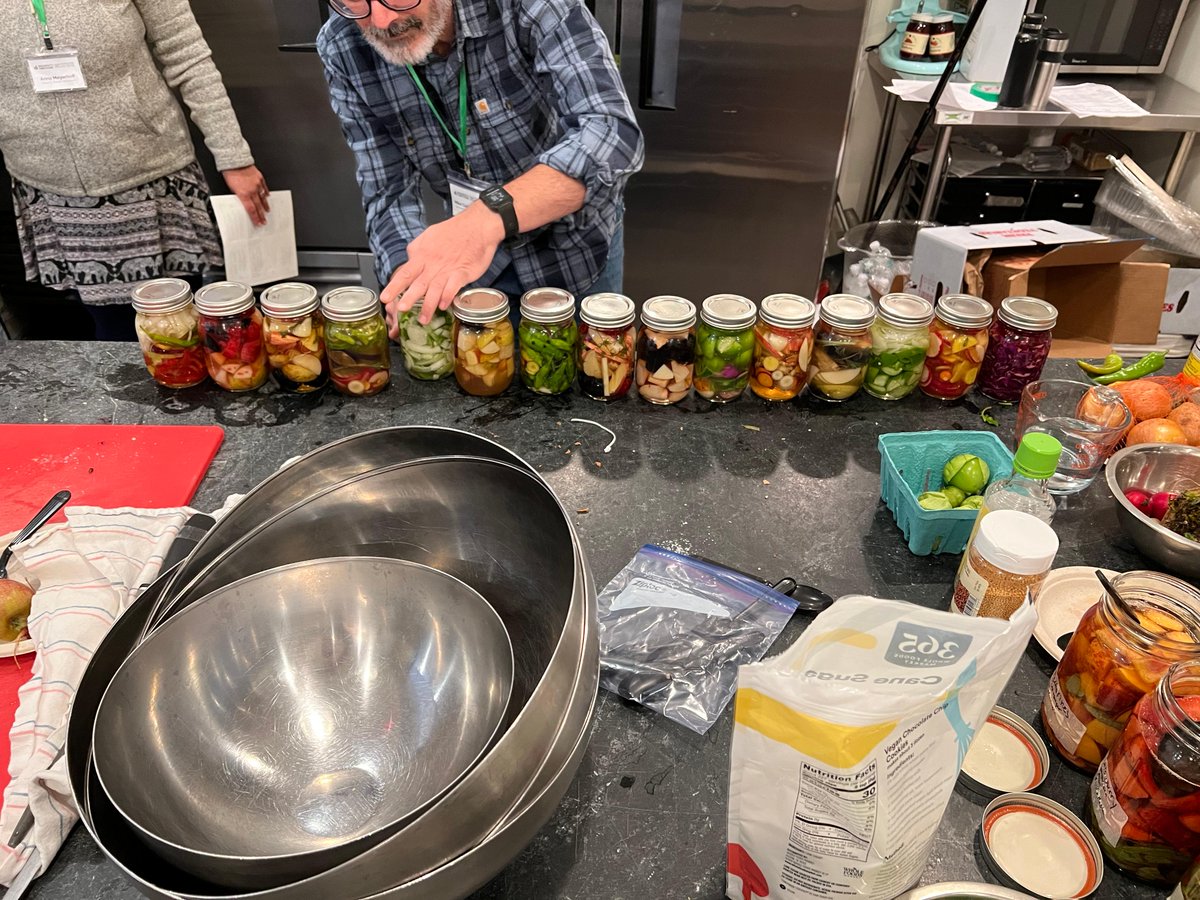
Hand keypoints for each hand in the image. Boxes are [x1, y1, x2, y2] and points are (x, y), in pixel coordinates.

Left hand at [222, 165, 269, 225]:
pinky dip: (266, 193)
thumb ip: (239, 195)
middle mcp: (252, 190)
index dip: (255, 218)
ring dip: (265, 205)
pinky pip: (265, 188)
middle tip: (264, 221)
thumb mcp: (231, 187)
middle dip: (261, 215)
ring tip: (267, 211)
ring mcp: (257, 184)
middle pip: (258, 206)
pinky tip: (267, 196)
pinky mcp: (260, 178)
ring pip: (263, 198)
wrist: (235, 160)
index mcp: (244, 194)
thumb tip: (242, 201)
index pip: (251, 209)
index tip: (258, 223)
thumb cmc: (230, 172)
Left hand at [381, 203, 504, 331]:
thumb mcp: (428, 236)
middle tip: (400, 310)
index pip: (405, 273)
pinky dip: (448, 295)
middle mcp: (433, 264)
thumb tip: (409, 259)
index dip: (394, 286)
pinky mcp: (464, 272)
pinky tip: (444, 306)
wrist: (477, 225)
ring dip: (429, 304)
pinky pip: (454, 286)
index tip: (385, 298)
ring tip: (423, 319)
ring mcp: (449, 268)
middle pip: (418, 283)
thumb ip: (417, 250)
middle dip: (408, 298)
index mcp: (423, 255)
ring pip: (435, 288)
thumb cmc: (453, 231)